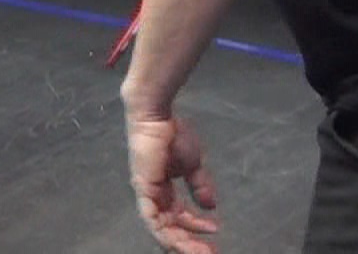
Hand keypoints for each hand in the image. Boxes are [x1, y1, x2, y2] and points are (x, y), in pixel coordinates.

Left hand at [127, 114, 219, 252]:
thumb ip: (199, 186)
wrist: (156, 117)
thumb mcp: (193, 165)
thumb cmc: (172, 135)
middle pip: (169, 226)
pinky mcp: (143, 189)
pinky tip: (182, 240)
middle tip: (210, 251)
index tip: (215, 234)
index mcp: (163, 189)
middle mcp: (153, 195)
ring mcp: (146, 193)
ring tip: (202, 251)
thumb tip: (210, 206)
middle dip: (190, 241)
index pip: (177, 216)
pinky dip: (166, 232)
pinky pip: (151, 218)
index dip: (195, 228)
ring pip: (161, 228)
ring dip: (181, 242)